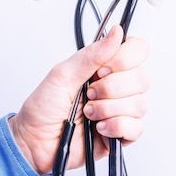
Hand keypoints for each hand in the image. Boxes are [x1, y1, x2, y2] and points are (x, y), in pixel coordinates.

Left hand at [9, 25, 149, 174]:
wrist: (34, 143)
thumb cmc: (42, 110)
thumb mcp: (62, 75)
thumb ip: (91, 55)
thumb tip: (115, 32)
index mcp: (103, 67)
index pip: (136, 50)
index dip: (124, 59)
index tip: (100, 70)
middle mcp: (116, 87)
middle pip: (142, 77)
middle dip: (112, 88)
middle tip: (90, 94)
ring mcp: (120, 111)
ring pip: (139, 104)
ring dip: (109, 109)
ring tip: (89, 114)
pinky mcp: (121, 134)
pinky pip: (136, 128)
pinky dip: (115, 127)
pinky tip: (98, 128)